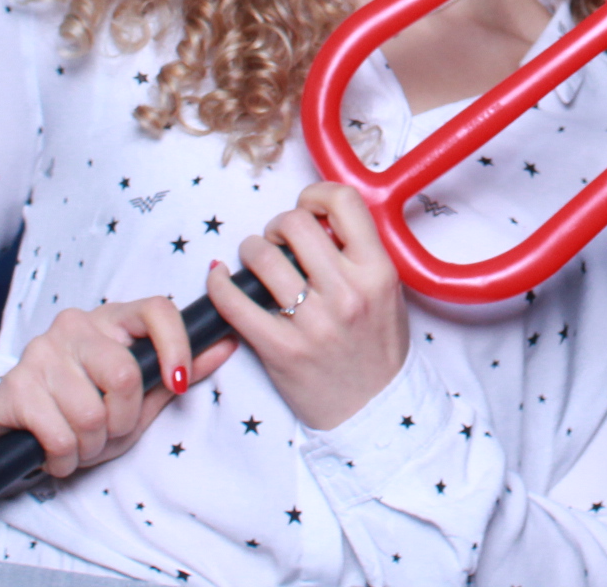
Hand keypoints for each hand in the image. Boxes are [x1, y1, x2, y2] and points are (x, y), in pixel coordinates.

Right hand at [0, 297, 237, 478]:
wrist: (10, 429)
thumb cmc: (81, 410)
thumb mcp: (137, 396)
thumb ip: (179, 372)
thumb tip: (229, 343)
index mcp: (111, 320)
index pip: (157, 309)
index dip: (177, 346)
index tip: (177, 383)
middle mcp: (75, 326)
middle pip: (125, 374)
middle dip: (123, 420)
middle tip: (108, 432)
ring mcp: (40, 352)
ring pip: (91, 413)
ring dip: (91, 446)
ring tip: (80, 443)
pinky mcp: (14, 387)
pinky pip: (59, 435)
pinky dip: (65, 458)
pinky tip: (56, 453)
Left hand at [207, 182, 410, 430]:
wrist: (373, 411)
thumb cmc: (377, 349)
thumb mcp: (387, 292)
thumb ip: (360, 254)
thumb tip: (320, 220)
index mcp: (377, 272)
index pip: (344, 202)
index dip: (317, 194)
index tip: (308, 207)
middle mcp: (348, 292)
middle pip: (295, 223)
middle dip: (277, 225)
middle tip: (277, 242)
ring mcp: (314, 322)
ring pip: (262, 257)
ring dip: (250, 251)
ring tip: (253, 261)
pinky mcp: (281, 350)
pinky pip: (236, 303)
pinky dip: (219, 285)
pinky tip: (219, 281)